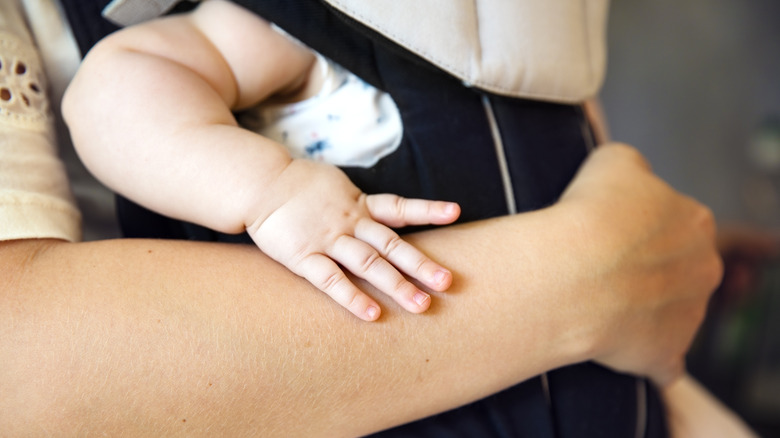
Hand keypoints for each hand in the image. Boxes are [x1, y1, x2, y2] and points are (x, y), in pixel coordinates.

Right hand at [246, 159, 459, 320]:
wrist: (259, 182)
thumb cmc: (298, 187)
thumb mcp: (335, 185)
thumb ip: (358, 202)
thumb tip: (384, 212)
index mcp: (358, 204)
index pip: (399, 207)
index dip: (427, 209)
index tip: (455, 212)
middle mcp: (349, 222)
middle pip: (391, 245)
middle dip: (420, 264)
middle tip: (447, 282)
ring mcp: (327, 239)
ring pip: (368, 264)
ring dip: (396, 285)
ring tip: (421, 306)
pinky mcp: (303, 256)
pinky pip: (330, 280)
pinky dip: (352, 297)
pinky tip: (372, 314)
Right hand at [559, 143, 722, 385]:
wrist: (572, 275)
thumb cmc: (590, 215)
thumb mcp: (612, 161)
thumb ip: (633, 167)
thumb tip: (632, 177)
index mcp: (696, 222)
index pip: (674, 223)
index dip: (638, 228)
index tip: (609, 233)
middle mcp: (704, 269)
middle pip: (679, 270)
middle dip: (648, 270)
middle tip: (602, 267)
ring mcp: (689, 317)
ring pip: (669, 313)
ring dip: (641, 310)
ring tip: (597, 302)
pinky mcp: (667, 356)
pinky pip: (659, 360)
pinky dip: (641, 356)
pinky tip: (613, 346)